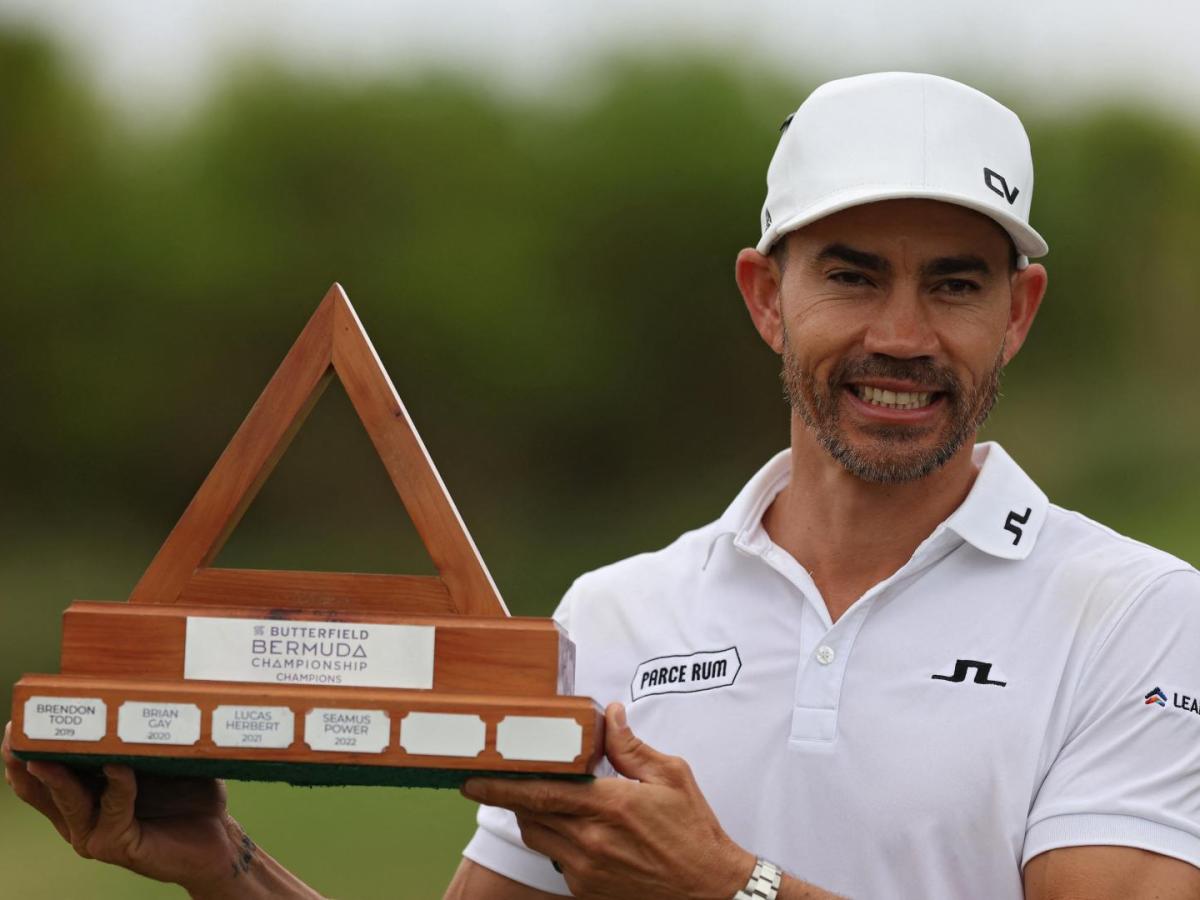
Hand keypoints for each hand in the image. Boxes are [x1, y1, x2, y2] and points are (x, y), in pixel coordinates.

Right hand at [3, 721, 252, 895]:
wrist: (217, 835)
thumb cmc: (189, 793)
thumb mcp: (160, 757)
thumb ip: (140, 735)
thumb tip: (136, 690)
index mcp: (84, 794)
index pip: (43, 773)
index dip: (27, 749)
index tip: (17, 723)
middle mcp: (81, 817)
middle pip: (40, 789)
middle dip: (26, 759)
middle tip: (17, 733)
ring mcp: (95, 833)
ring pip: (68, 800)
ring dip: (58, 775)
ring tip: (47, 754)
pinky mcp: (117, 844)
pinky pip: (113, 808)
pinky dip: (117, 784)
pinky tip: (118, 766)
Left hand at [462, 703, 755, 899]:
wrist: (709, 888)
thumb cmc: (693, 831)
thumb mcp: (670, 776)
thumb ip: (631, 746)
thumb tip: (610, 716)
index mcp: (609, 805)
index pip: (541, 791)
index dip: (500, 784)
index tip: (473, 776)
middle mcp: (591, 840)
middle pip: (530, 814)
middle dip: (514, 795)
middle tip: (505, 777)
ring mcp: (586, 870)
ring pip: (538, 837)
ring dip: (534, 817)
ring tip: (549, 800)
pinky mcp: (586, 890)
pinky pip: (556, 859)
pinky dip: (558, 841)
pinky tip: (580, 830)